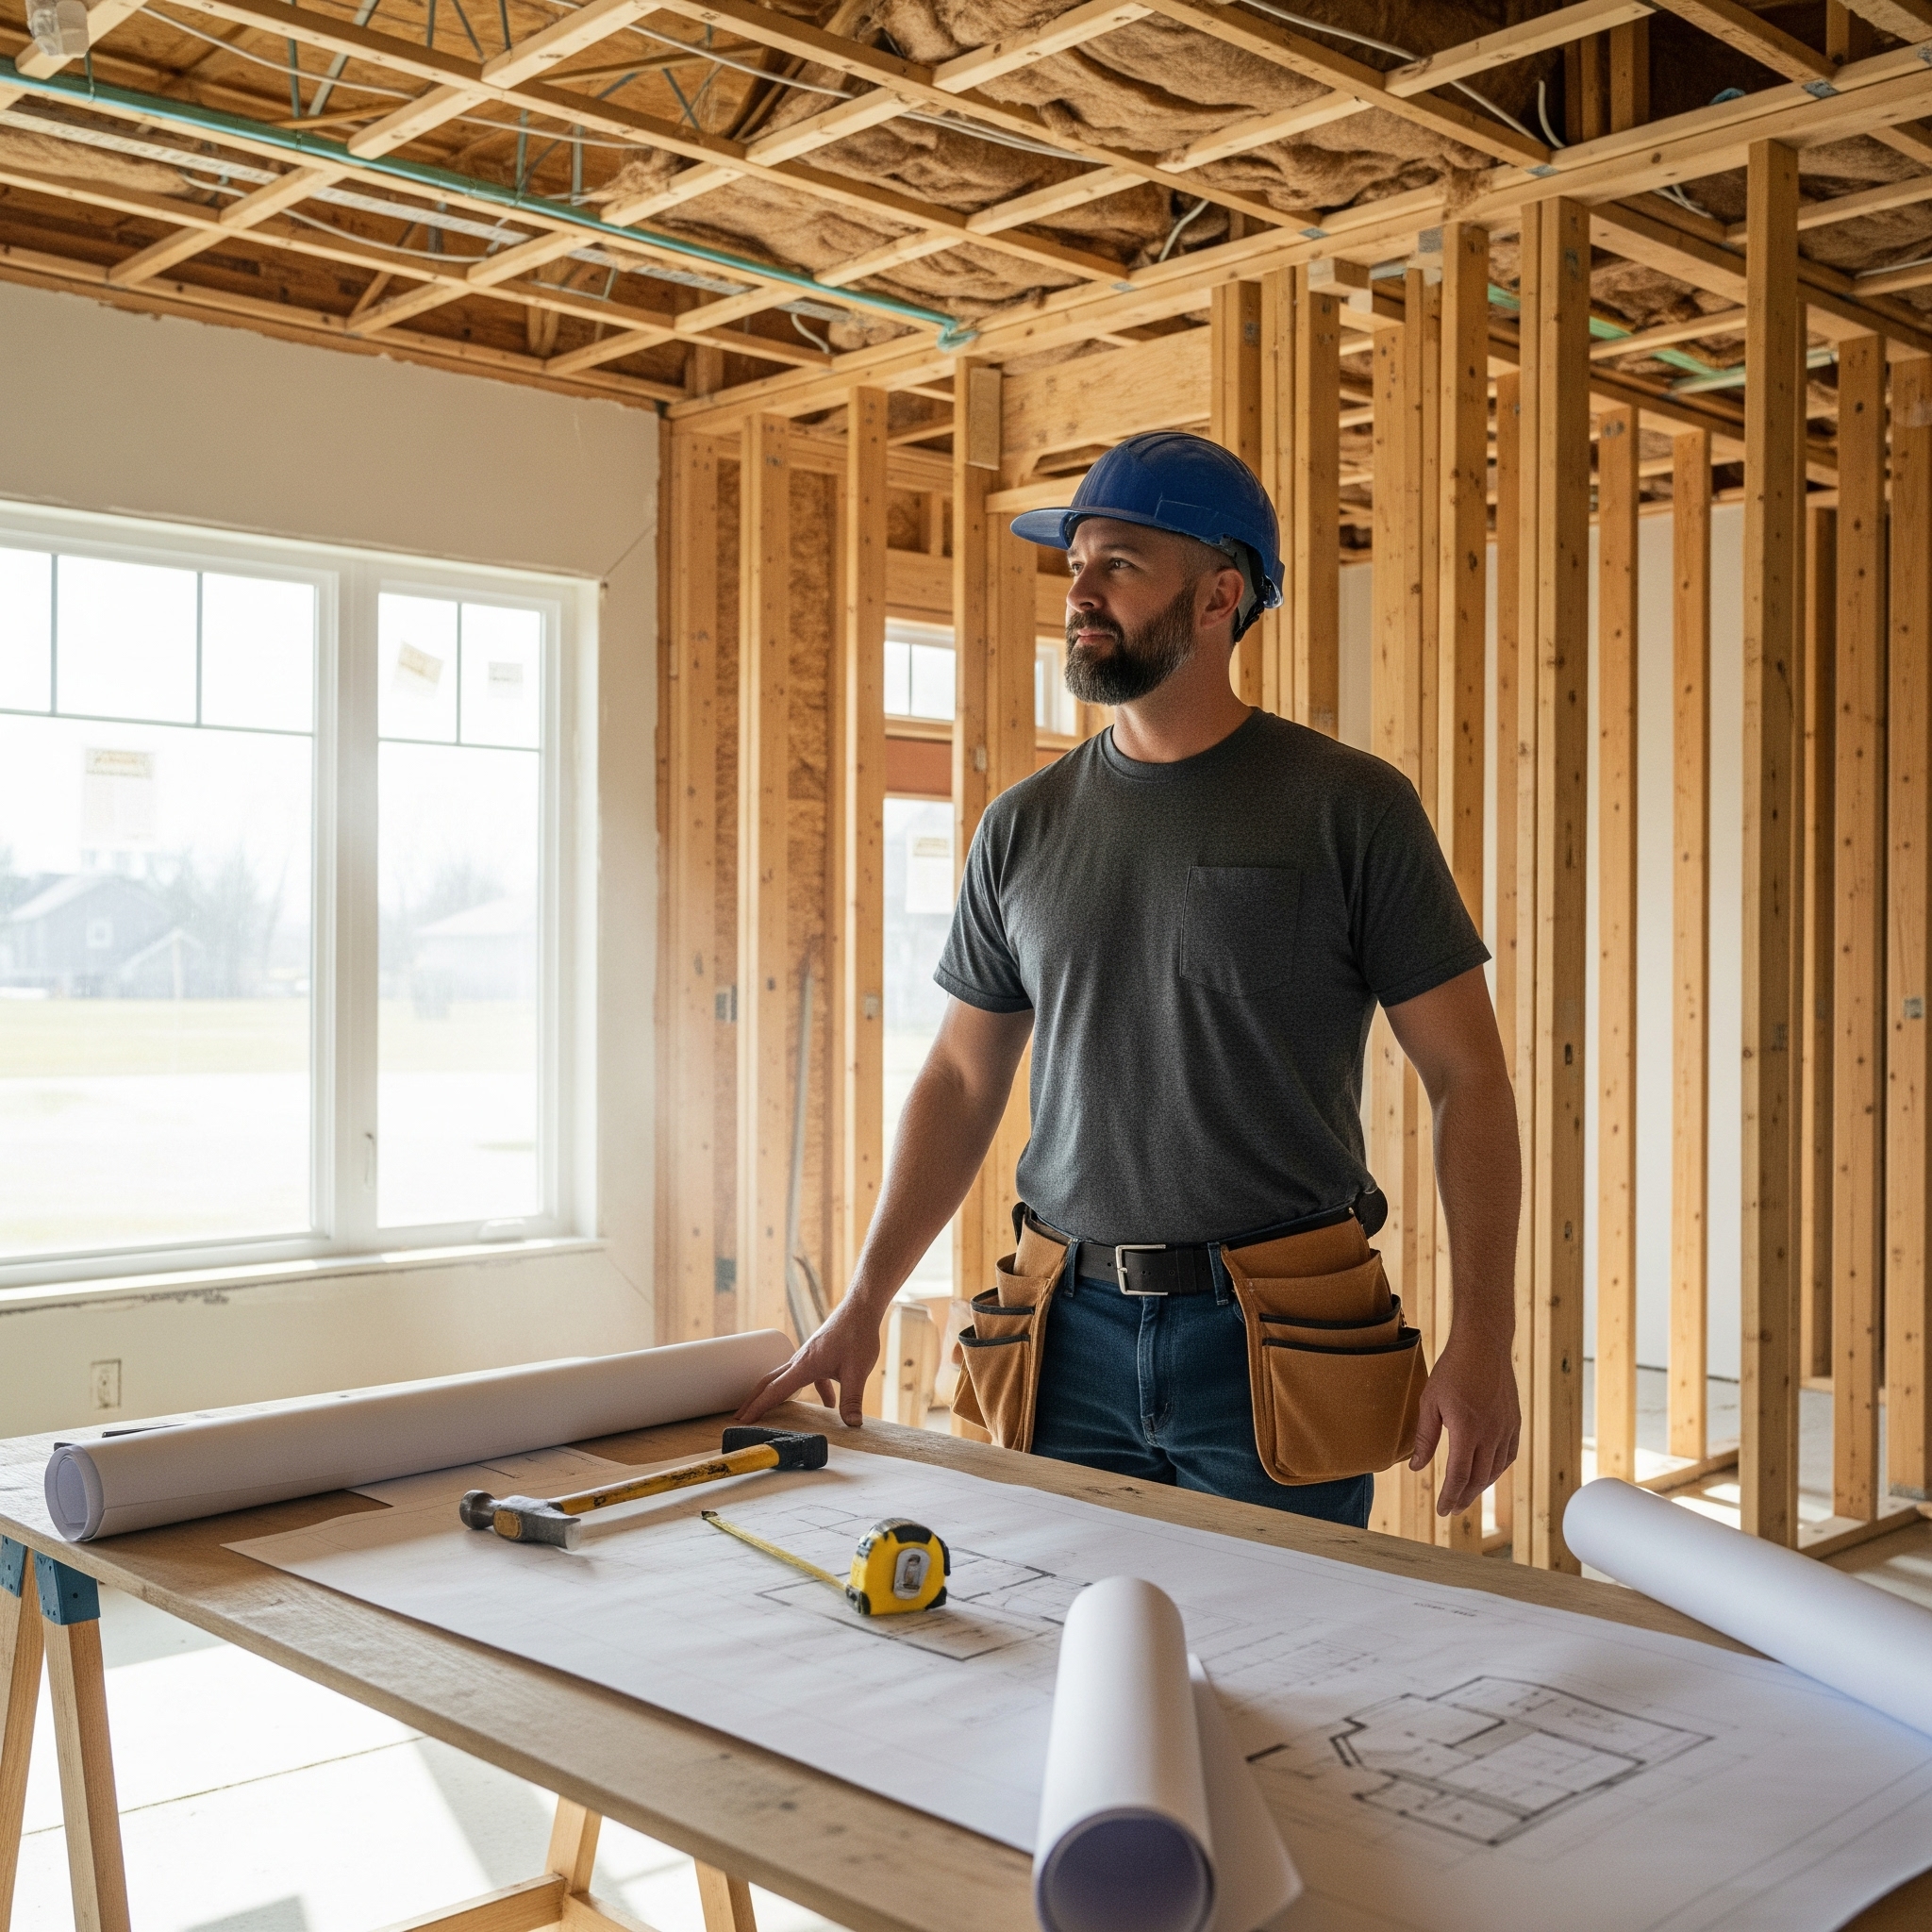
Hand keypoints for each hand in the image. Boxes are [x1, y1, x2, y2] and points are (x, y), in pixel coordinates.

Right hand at [734, 1291, 884, 1427]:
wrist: (860, 1308)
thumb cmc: (857, 1335)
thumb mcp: (857, 1372)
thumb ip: (852, 1400)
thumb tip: (852, 1425)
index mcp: (804, 1365)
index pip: (775, 1390)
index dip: (758, 1407)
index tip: (742, 1421)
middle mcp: (800, 1360)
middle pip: (770, 1382)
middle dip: (753, 1401)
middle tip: (739, 1418)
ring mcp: (808, 1356)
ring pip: (785, 1378)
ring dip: (775, 1394)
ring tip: (768, 1411)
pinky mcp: (819, 1353)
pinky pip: (809, 1375)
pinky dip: (814, 1390)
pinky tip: (830, 1404)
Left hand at [1409, 1330, 1519, 1515]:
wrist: (1484, 1345)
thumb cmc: (1452, 1370)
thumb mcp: (1430, 1402)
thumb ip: (1425, 1437)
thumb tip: (1416, 1468)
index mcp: (1467, 1430)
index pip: (1459, 1475)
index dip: (1450, 1496)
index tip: (1442, 1510)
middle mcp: (1491, 1434)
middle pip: (1478, 1478)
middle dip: (1464, 1497)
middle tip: (1452, 1509)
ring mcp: (1506, 1429)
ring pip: (1495, 1470)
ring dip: (1480, 1486)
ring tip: (1466, 1494)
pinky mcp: (1514, 1422)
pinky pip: (1508, 1455)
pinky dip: (1497, 1470)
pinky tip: (1487, 1473)